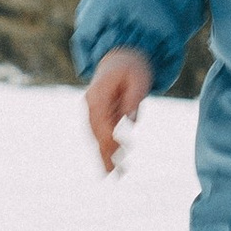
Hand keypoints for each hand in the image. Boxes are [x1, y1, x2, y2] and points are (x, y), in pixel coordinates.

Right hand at [86, 48, 152, 175]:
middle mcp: (91, 104)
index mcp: (98, 94)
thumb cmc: (131, 66)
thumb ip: (134, 97)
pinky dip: (106, 148)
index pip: (102, 121)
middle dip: (104, 153)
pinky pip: (102, 134)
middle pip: (96, 132)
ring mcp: (93, 110)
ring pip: (97, 136)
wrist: (120, 56)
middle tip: (112, 174)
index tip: (123, 151)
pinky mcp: (100, 115)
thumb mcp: (139, 77)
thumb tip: (131, 120)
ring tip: (113, 174)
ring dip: (104, 155)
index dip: (111, 138)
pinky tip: (113, 164)